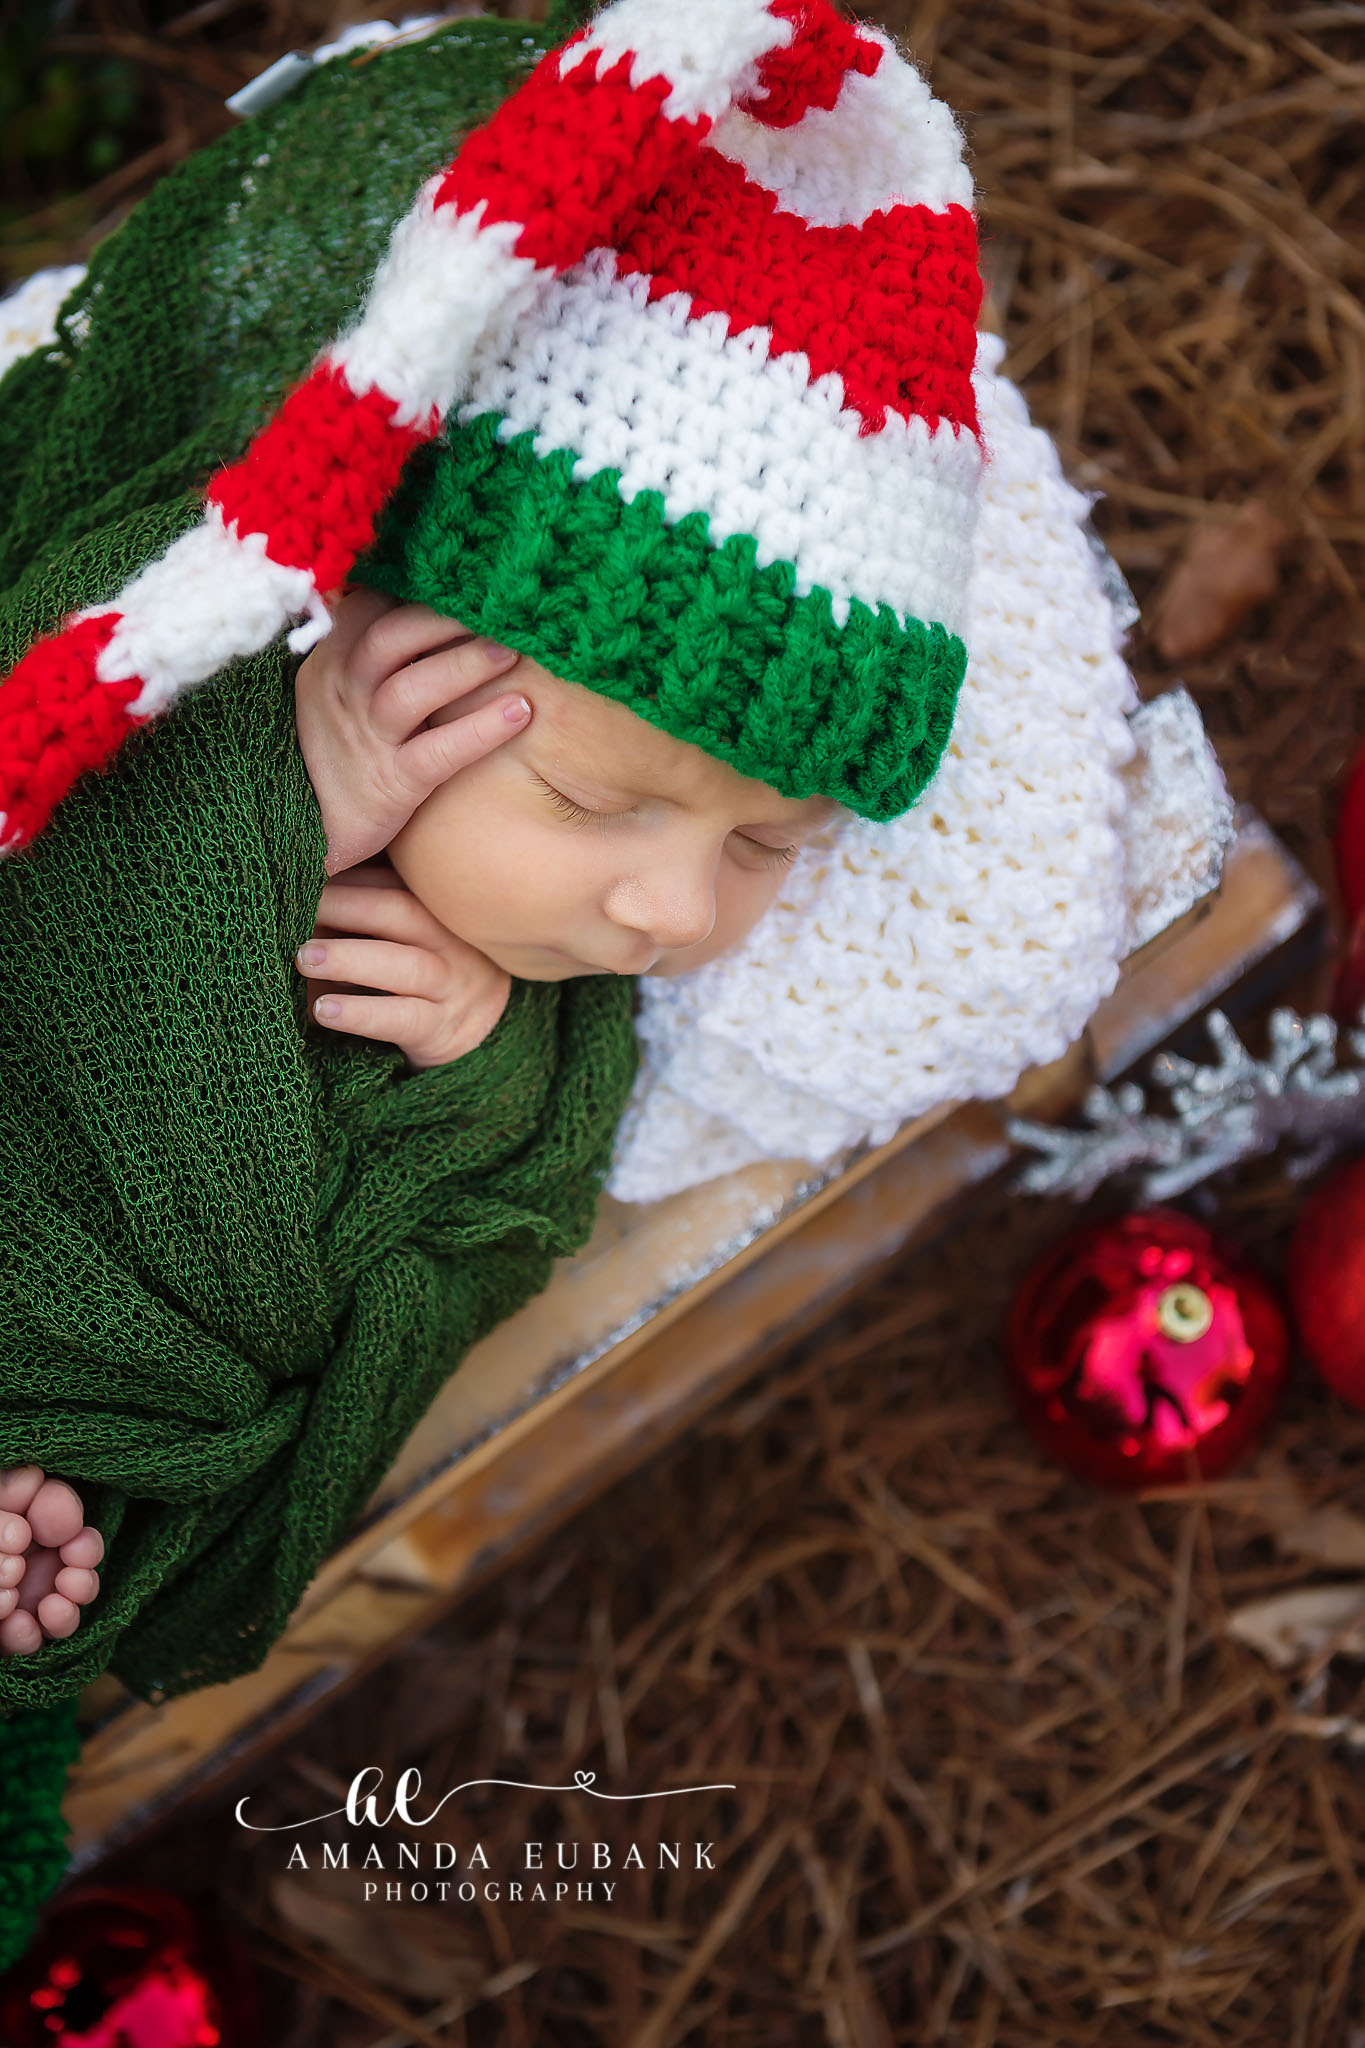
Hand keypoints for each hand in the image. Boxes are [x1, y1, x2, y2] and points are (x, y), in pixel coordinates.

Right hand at [294, 584, 530, 877]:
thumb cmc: (331, 756)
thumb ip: (366, 653)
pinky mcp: (389, 784)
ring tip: (513, 651)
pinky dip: (481, 729)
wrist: (294, 833)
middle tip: (499, 609)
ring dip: (467, 665)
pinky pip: (436, 752)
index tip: (463, 578)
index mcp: (330, 662)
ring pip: (412, 689)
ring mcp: (365, 738)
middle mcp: (343, 692)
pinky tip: (521, 712)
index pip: (369, 605)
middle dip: (447, 617)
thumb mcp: (335, 694)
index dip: (416, 588)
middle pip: (392, 637)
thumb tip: (415, 604)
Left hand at [297, 864, 510, 1069]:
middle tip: (296, 908)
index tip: (304, 878)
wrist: (474, 1035)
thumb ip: (367, 914)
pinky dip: (361, 1013)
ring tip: (303, 958)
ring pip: (404, 966)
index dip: (348, 877)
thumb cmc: (419, 975)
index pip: (394, 880)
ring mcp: (453, 985)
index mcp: (440, 908)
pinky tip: (323, 1011)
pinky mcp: (441, 1029)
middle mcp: (454, 941)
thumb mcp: (402, 936)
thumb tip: (299, 897)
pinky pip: (401, 1019)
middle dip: (344, 905)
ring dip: (349, 958)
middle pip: (403, 911)